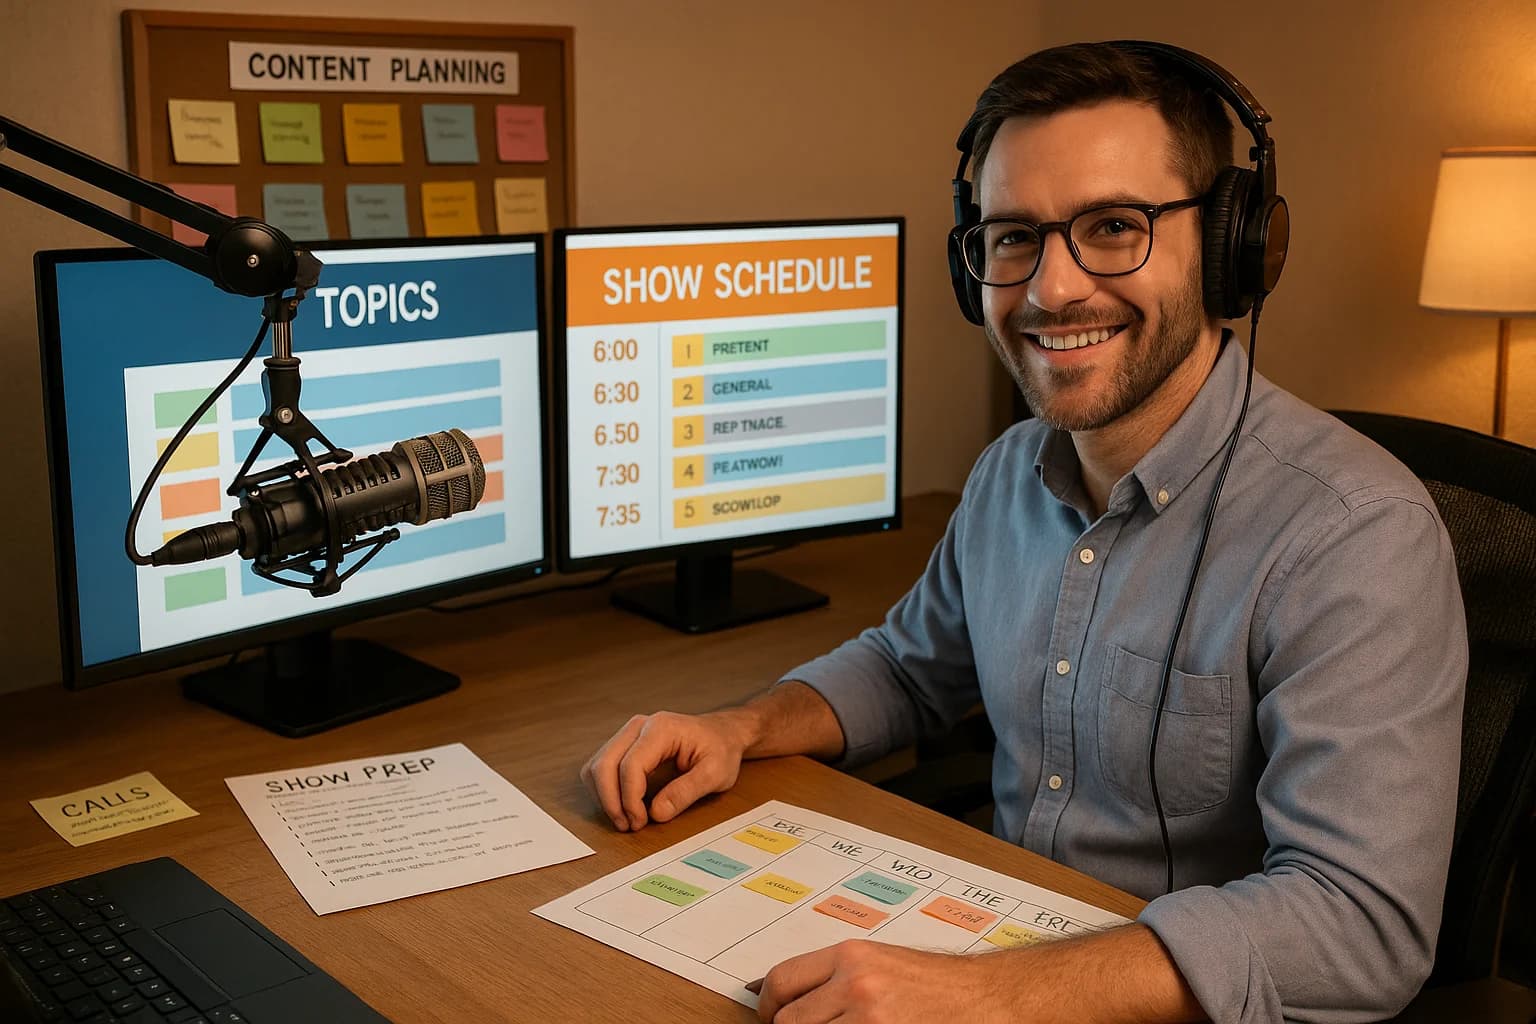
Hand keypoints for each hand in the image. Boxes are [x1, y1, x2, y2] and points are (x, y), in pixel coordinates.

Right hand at [580, 710, 749, 830]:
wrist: (721, 734)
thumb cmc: (720, 750)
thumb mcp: (716, 773)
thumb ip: (686, 792)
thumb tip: (656, 813)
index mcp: (662, 729)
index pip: (630, 764)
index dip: (629, 798)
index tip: (640, 822)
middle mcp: (639, 726)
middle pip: (604, 764)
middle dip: (611, 800)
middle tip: (628, 825)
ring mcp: (628, 734)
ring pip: (596, 766)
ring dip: (605, 797)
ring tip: (625, 819)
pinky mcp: (624, 745)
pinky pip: (601, 768)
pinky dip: (605, 790)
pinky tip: (623, 806)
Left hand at [755, 940, 1009, 1023]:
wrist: (989, 1000)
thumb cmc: (939, 985)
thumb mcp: (882, 965)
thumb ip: (837, 978)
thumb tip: (786, 999)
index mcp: (852, 956)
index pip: (782, 981)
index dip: (767, 1007)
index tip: (769, 1018)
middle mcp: (857, 985)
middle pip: (789, 1022)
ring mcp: (871, 1021)